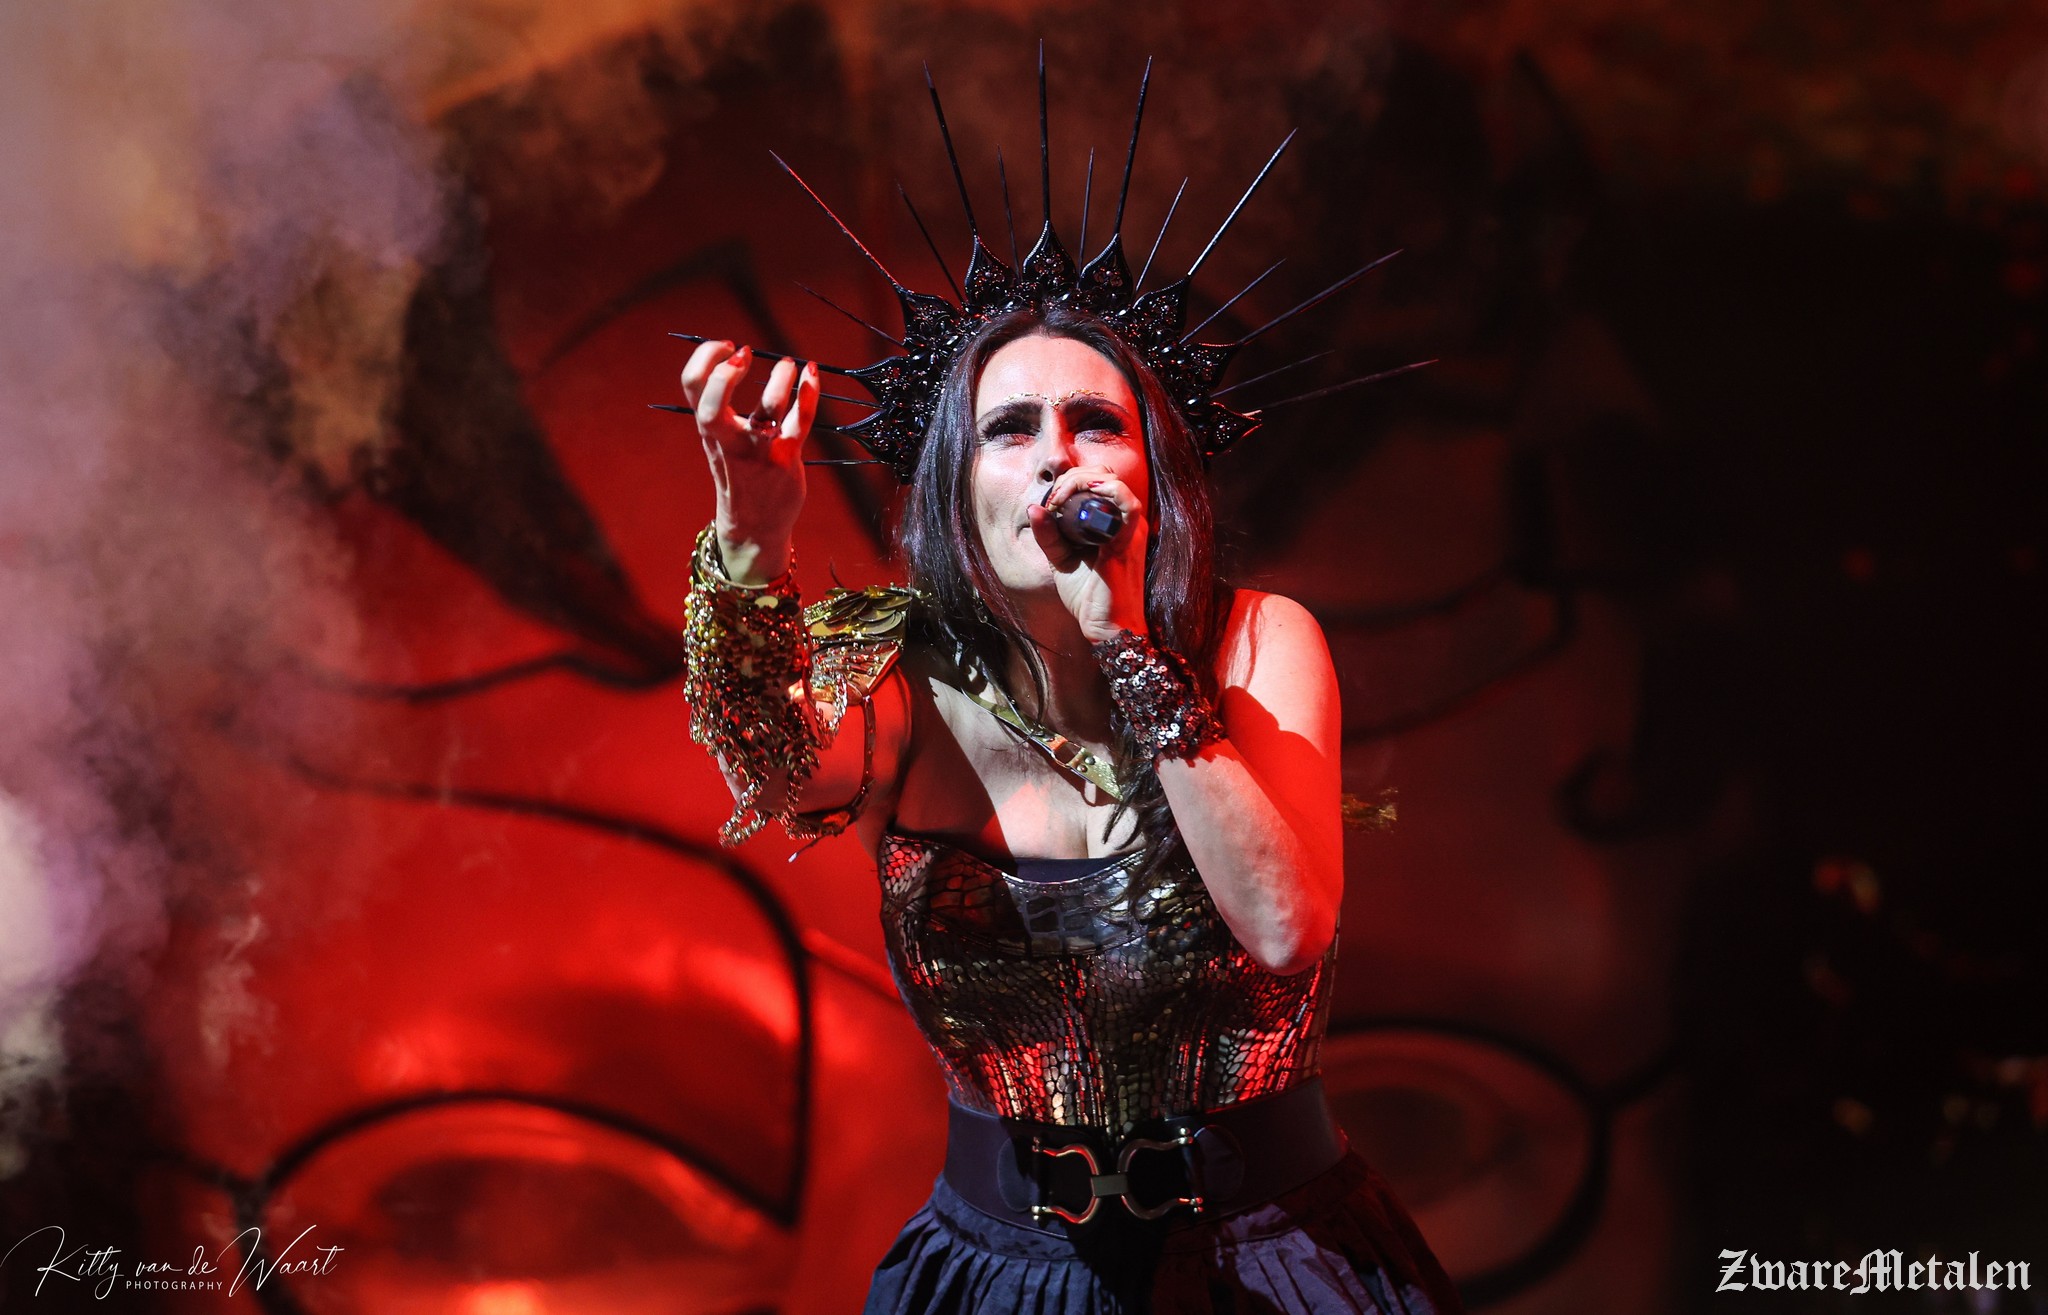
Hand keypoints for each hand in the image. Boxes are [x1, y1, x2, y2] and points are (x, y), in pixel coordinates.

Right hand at [680, 340, 818, 582]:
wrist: (754, 528)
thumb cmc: (739, 477)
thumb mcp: (720, 443)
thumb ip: (721, 411)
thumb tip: (731, 360)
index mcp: (710, 431)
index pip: (693, 386)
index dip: (706, 357)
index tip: (727, 346)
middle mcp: (729, 440)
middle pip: (712, 401)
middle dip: (726, 372)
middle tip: (745, 353)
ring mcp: (758, 449)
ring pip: (769, 405)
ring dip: (781, 377)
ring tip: (789, 365)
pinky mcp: (786, 458)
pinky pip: (802, 419)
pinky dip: (809, 392)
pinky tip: (812, 373)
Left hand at [1028, 465, 1149, 642]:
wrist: (1106, 627)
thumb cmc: (1089, 596)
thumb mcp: (1061, 559)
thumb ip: (1049, 534)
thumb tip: (1034, 507)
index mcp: (1113, 521)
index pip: (1097, 480)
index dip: (1070, 481)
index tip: (1049, 502)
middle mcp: (1126, 520)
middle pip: (1103, 474)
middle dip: (1072, 477)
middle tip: (1053, 500)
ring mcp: (1130, 527)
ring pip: (1110, 480)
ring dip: (1079, 481)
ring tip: (1059, 500)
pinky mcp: (1128, 539)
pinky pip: (1124, 500)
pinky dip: (1098, 491)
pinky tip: (1070, 503)